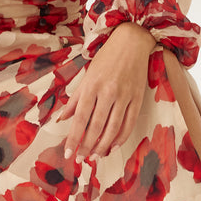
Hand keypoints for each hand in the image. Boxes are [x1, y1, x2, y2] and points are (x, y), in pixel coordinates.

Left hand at [61, 22, 155, 160]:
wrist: (132, 41)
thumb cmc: (106, 58)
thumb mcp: (87, 75)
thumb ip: (75, 99)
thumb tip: (62, 119)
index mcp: (92, 85)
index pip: (80, 117)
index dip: (74, 137)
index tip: (68, 153)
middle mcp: (108, 92)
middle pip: (96, 126)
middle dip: (87, 146)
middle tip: (81, 159)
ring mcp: (125, 96)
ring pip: (113, 128)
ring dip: (103, 146)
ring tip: (95, 156)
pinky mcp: (138, 98)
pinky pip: (129, 123)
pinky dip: (121, 138)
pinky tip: (112, 146)